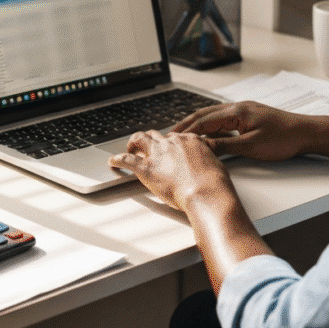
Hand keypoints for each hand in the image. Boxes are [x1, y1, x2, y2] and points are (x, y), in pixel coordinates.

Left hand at [108, 129, 237, 213]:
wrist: (206, 191)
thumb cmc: (214, 183)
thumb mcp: (215, 165)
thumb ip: (206, 162)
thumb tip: (207, 166)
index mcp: (189, 141)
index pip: (174, 138)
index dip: (168, 145)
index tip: (167, 150)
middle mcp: (172, 143)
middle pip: (156, 136)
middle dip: (149, 140)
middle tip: (145, 146)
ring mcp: (158, 154)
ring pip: (140, 139)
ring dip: (133, 143)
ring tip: (129, 148)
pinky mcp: (146, 168)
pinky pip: (127, 160)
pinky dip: (118, 160)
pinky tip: (113, 162)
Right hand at [172, 101, 309, 161]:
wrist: (306, 132)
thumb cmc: (284, 139)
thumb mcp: (251, 147)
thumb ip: (225, 146)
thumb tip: (203, 147)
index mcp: (236, 112)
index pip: (203, 121)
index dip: (186, 131)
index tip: (171, 139)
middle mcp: (238, 107)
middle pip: (204, 114)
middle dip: (186, 125)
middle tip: (169, 135)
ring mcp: (244, 110)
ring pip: (213, 115)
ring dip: (197, 124)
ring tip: (182, 133)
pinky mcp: (249, 116)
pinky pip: (223, 118)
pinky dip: (210, 125)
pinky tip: (207, 133)